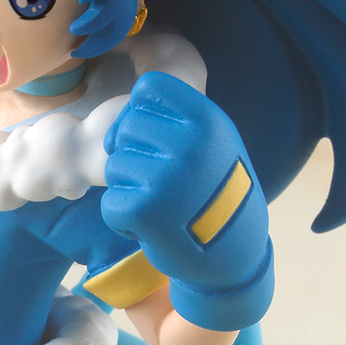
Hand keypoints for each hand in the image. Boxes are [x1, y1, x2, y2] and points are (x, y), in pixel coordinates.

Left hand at [101, 70, 271, 329]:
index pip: (149, 86)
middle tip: (159, 182)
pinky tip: (152, 228)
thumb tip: (119, 123)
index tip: (148, 136)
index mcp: (208, 119)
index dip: (139, 109)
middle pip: (126, 126)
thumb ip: (175, 120)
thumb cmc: (217, 193)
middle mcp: (190, 143)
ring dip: (129, 188)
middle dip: (133, 153)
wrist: (236, 257)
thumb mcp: (215, 143)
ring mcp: (167, 177)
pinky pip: (110, 202)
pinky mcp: (145, 211)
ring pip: (114, 165)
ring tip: (161, 206)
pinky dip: (123, 219)